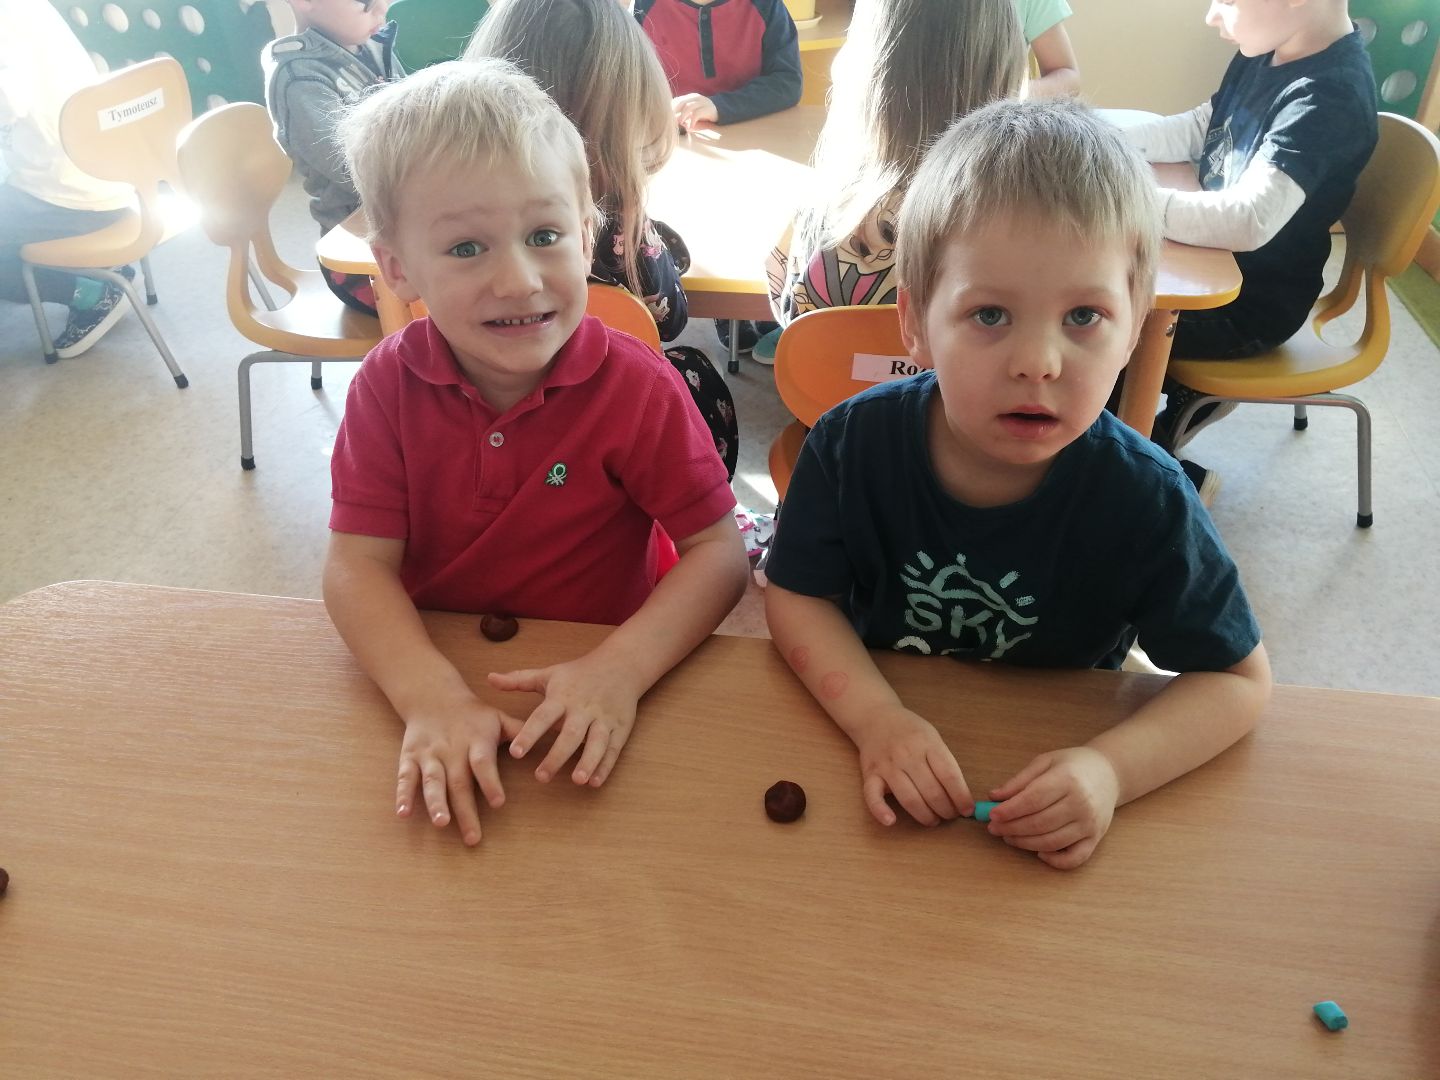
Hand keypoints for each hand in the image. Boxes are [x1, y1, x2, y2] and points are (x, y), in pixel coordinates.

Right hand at [395, 697, 524, 845]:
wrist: (432, 694)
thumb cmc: (473, 713)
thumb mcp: (498, 718)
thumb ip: (521, 732)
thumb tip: (556, 734)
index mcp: (476, 741)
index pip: (483, 763)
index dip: (490, 782)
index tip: (498, 803)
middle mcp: (452, 750)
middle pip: (459, 782)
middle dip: (465, 810)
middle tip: (472, 838)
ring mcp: (429, 754)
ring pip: (432, 781)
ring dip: (435, 803)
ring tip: (441, 824)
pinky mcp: (410, 757)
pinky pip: (405, 777)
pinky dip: (403, 795)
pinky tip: (404, 814)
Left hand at [489, 657, 640, 786]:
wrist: (621, 665)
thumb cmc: (578, 673)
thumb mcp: (548, 674)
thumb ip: (518, 680)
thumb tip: (489, 678)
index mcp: (562, 697)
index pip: (543, 716)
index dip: (530, 734)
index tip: (516, 752)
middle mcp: (583, 709)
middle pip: (570, 734)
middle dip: (557, 756)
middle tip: (541, 777)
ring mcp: (604, 719)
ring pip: (596, 742)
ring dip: (588, 761)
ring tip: (577, 781)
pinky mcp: (620, 728)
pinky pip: (613, 749)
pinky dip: (605, 766)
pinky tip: (595, 782)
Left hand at [672, 93, 717, 130]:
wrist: (720, 112)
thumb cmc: (703, 114)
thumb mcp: (691, 113)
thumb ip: (682, 115)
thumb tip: (672, 121)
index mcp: (689, 97)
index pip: (676, 101)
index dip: (671, 109)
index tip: (667, 118)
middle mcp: (695, 98)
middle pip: (680, 102)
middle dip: (675, 112)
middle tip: (671, 121)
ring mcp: (702, 102)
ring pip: (688, 107)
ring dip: (682, 116)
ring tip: (680, 124)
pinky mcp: (708, 108)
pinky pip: (697, 114)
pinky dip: (692, 121)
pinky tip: (690, 127)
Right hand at [851, 707, 972, 825]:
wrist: (875, 717)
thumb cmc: (909, 731)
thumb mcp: (932, 737)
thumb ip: (944, 761)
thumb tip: (960, 794)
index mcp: (927, 743)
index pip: (949, 776)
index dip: (961, 797)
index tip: (967, 810)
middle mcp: (907, 754)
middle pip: (931, 791)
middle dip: (945, 809)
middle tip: (950, 815)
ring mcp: (887, 765)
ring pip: (909, 798)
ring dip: (925, 816)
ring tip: (933, 820)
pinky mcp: (870, 774)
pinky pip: (872, 796)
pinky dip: (880, 811)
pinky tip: (891, 821)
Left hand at [987, 747, 1119, 868]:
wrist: (1109, 773)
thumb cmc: (1073, 765)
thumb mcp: (1045, 762)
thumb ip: (1019, 780)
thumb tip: (993, 797)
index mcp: (1067, 779)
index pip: (1033, 800)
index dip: (1010, 810)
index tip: (991, 815)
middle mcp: (1081, 803)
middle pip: (1039, 823)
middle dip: (1011, 828)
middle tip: (993, 828)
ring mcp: (1090, 824)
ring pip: (1052, 842)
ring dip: (1025, 844)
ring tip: (1008, 837)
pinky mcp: (1096, 838)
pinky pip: (1075, 858)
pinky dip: (1055, 861)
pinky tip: (1039, 853)